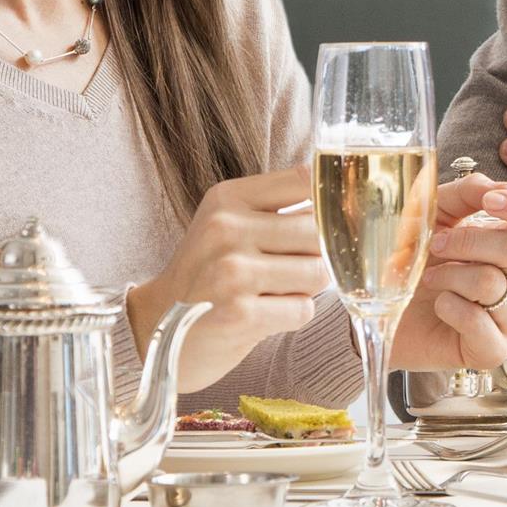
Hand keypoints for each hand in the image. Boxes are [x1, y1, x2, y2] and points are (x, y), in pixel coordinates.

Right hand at [127, 167, 329, 392]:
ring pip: (318, 271)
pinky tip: (265, 315)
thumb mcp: (228, 224)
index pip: (304, 179)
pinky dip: (293, 315)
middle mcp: (226, 229)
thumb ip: (280, 207)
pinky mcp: (240, 314)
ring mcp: (231, 272)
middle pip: (319, 230)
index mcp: (227, 198)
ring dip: (307, 287)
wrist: (157, 327)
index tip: (337, 217)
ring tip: (275, 292)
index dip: (332, 200)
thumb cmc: (207, 274)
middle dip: (319, 253)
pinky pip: (303, 309)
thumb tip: (349, 202)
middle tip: (292, 268)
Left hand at [388, 175, 506, 374]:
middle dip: (469, 240)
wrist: (381, 304)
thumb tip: (501, 188)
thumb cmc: (413, 257)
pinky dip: (452, 308)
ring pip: (495, 285)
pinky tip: (439, 305)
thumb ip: (466, 193)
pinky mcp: (490, 349)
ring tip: (431, 277)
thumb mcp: (434, 211)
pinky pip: (481, 324)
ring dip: (452, 274)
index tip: (491, 201)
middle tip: (436, 244)